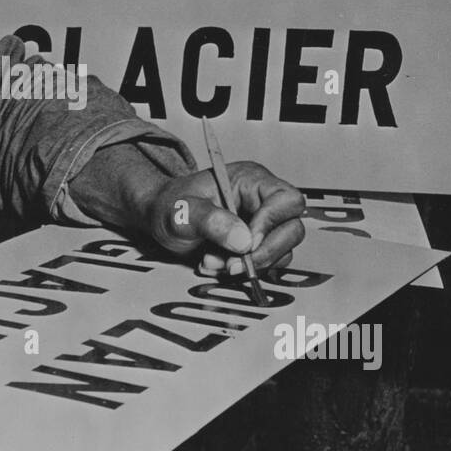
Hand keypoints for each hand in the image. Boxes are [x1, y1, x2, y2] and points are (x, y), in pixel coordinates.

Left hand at [141, 160, 305, 275]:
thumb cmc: (170, 205)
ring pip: (282, 250)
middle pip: (292, 229)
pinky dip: (244, 271)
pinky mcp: (257, 243)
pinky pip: (267, 263)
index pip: (286, 200)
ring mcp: (262, 223)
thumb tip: (244, 240)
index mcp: (250, 180)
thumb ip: (210, 221)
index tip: (246, 243)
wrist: (159, 220)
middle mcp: (262, 200)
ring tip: (214, 262)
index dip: (271, 223)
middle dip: (262, 253)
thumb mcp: (183, 211)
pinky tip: (217, 265)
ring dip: (250, 265)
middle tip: (230, 264)